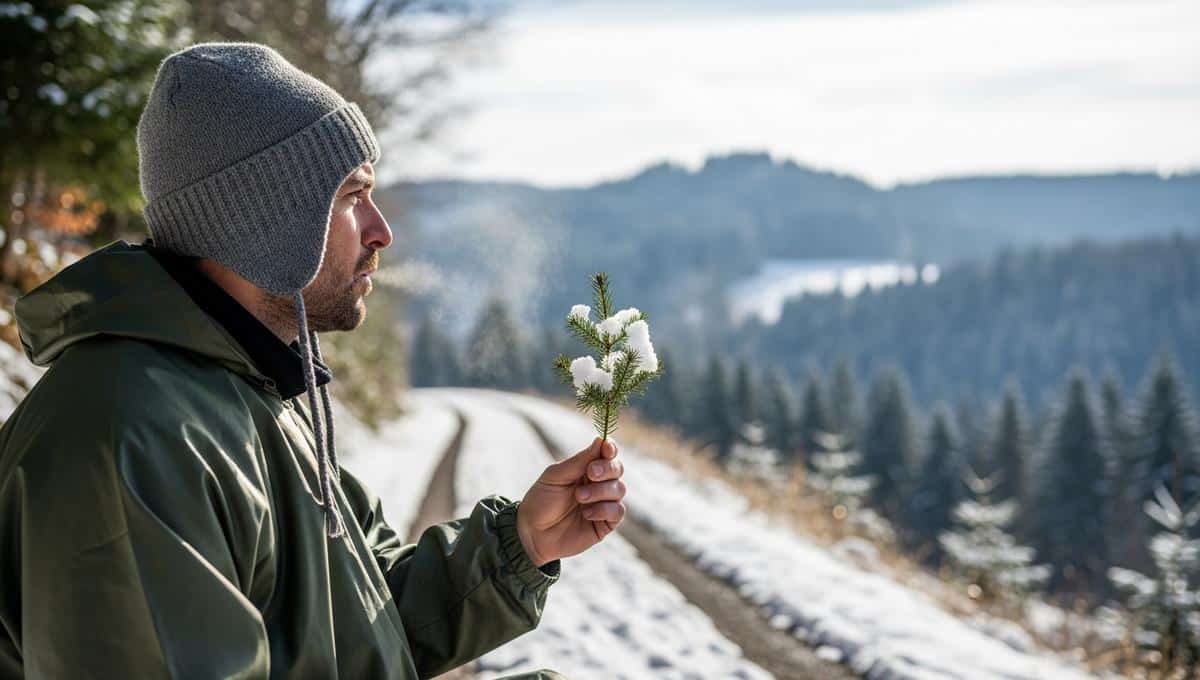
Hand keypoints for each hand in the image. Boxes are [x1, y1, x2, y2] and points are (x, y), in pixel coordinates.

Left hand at [516, 437, 626, 566]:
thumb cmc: (541, 501)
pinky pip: (618, 511)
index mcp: (586, 469)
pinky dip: (604, 509)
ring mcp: (603, 503)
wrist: (532, 533)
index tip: (607, 448)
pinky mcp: (606, 523)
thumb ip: (579, 460)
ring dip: (600, 491)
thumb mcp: (556, 476)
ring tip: (579, 497)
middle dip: (606, 469)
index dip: (610, 448)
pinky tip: (586, 514)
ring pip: (619, 489)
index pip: (606, 454)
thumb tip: (602, 439)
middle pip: (617, 469)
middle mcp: (598, 484)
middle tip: (590, 474)